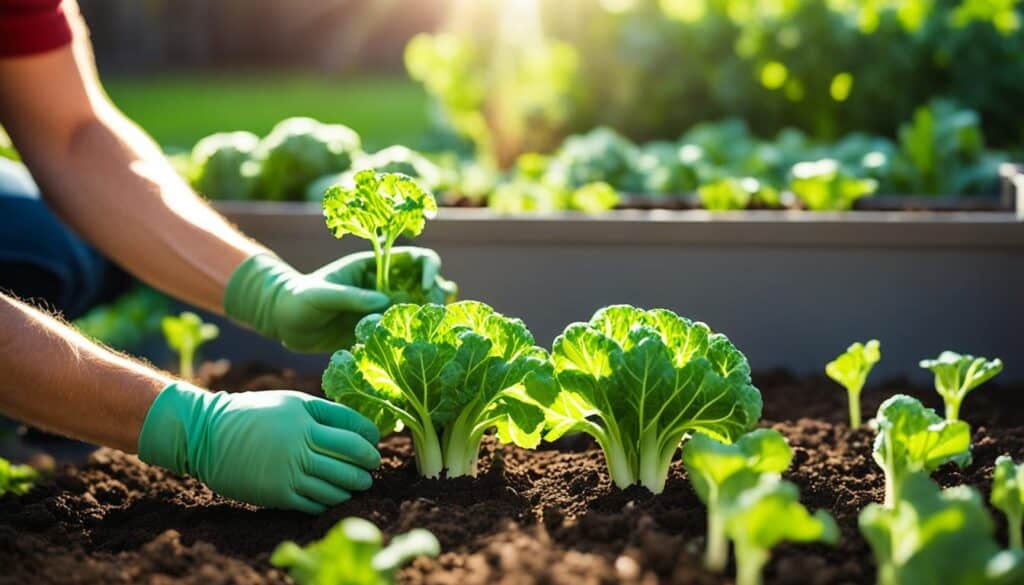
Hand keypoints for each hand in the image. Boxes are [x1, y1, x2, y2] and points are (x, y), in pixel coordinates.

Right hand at [138, 382, 380, 513]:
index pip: (352, 426)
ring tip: (360, 483)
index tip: (375, 441)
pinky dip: (331, 501)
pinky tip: (336, 497)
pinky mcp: (279, 494)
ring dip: (354, 486)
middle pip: (351, 456)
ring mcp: (290, 470)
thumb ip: (322, 413)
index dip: (370, 436)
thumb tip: (358, 428)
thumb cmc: (254, 414)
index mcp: (305, 416)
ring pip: (337, 484)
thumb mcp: (290, 402)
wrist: (208, 434)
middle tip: (374, 466)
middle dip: (369, 463)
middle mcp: (301, 442)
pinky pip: (316, 502)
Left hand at [224, 249, 452, 352]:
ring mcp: (384, 309)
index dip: (428, 267)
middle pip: (427, 284)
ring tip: (433, 329)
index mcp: (375, 266)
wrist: (285, 323)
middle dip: (437, 294)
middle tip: (434, 313)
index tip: (427, 285)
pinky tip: (418, 347)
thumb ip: (351, 297)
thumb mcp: (321, 295)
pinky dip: (415, 338)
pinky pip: (405, 333)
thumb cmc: (299, 300)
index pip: (414, 259)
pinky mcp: (379, 331)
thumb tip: (384, 303)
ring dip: (431, 316)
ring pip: (421, 309)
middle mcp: (386, 286)